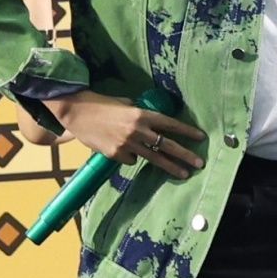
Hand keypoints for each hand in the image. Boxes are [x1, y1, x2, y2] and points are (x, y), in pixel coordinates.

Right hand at [45, 90, 205, 178]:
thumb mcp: (124, 103)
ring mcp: (126, 144)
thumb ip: (137, 113)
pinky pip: (131, 159)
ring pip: (153, 158)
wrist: (76, 112)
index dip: (186, 131)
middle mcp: (137, 130)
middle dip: (185, 155)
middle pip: (166, 145)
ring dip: (169, 167)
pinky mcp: (115, 155)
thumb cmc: (100, 104)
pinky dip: (132, 157)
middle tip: (199, 163)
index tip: (200, 138)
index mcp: (140, 114)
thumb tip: (149, 122)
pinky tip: (123, 149)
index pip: (169, 124)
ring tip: (183, 174)